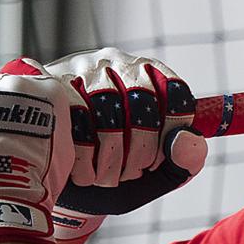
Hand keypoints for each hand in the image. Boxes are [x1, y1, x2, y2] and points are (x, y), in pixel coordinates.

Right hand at [47, 47, 206, 241]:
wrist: (56, 179)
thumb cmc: (113, 171)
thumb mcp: (155, 174)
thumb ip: (183, 162)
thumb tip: (190, 142)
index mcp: (150, 77)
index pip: (176, 93)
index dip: (172, 131)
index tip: (160, 158)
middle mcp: (117, 64)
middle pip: (143, 102)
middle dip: (142, 150)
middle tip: (132, 172)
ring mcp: (82, 71)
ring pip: (108, 113)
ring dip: (112, 157)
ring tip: (107, 176)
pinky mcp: (53, 87)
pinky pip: (77, 122)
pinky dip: (86, 158)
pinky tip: (85, 173)